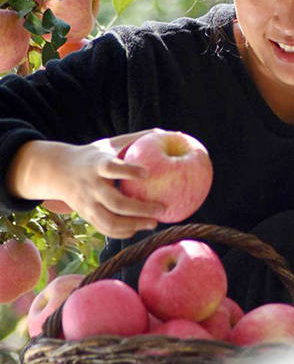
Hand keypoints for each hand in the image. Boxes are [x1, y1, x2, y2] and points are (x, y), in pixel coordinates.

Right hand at [7, 130, 167, 238]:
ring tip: (154, 223)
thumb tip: (165, 131)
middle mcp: (91, 186)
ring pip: (110, 221)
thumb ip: (136, 138)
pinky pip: (105, 229)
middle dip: (140, 208)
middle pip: (115, 202)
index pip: (111, 168)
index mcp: (97, 165)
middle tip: (162, 208)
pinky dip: (123, 232)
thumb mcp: (110, 143)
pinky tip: (138, 228)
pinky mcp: (86, 215)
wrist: (58, 171)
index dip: (128, 171)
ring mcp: (88, 203)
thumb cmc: (94, 155)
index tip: (147, 173)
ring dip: (134, 225)